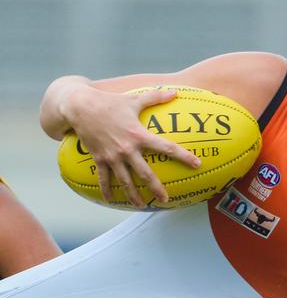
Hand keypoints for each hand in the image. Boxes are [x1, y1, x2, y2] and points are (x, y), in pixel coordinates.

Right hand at [63, 86, 201, 207]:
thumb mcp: (134, 99)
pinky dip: (107, 190)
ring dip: (134, 195)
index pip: (166, 147)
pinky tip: (111, 200)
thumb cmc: (110, 102)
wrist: (80, 108)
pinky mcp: (99, 159)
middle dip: (156, 188)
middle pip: (145, 173)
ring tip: (142, 205)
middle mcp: (127, 149)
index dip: (183, 155)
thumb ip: (156, 97)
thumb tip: (175, 92)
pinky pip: (104, 178)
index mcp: (139, 135)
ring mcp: (112, 156)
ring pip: (125, 181)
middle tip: (166, 199)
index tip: (196, 163)